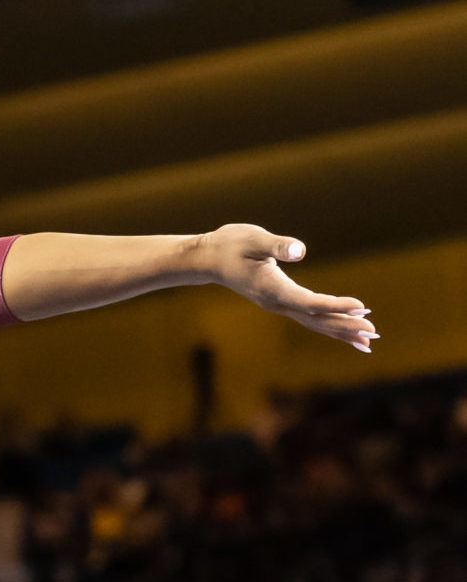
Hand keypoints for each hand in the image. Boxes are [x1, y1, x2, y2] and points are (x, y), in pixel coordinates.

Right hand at [202, 224, 376, 352]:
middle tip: (373, 333)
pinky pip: (309, 318)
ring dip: (340, 331)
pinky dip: (329, 325)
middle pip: (315, 319)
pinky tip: (345, 330)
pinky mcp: (280, 302)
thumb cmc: (231, 245)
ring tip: (367, 342)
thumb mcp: (254, 239)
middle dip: (344, 326)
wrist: (209, 259)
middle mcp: (276, 303)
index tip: (361, 306)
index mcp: (272, 289)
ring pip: (314, 323)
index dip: (335, 305)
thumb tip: (299, 250)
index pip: (309, 302)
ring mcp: (278, 305)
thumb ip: (277, 245)